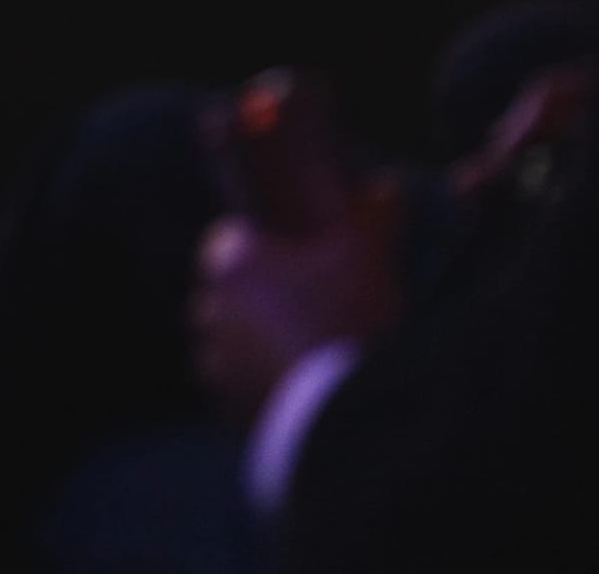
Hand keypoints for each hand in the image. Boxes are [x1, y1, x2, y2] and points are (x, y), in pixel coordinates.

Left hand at [190, 181, 405, 425]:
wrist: (343, 410)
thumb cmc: (346, 318)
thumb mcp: (370, 255)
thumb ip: (377, 214)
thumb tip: (387, 187)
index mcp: (232, 265)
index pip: (223, 240)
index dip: (253, 244)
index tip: (284, 253)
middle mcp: (211, 311)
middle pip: (225, 292)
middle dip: (253, 295)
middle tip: (298, 302)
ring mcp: (216, 363)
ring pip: (226, 343)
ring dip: (251, 343)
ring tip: (298, 349)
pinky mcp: (228, 407)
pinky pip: (234, 388)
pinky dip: (255, 386)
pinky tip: (294, 388)